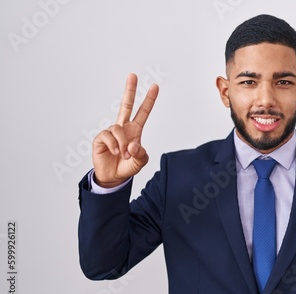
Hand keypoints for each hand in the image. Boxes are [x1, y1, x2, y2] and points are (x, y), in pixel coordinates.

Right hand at [92, 73, 158, 187]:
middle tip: (133, 75)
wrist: (113, 177)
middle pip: (126, 105)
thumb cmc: (127, 166)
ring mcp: (111, 132)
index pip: (142, 112)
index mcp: (134, 130)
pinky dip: (114, 146)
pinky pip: (108, 136)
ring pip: (118, 129)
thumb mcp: (140, 162)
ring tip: (123, 155)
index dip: (149, 100)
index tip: (155, 86)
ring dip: (123, 144)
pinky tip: (115, 152)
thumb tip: (133, 145)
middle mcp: (123, 128)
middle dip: (129, 90)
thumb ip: (140, 154)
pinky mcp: (101, 138)